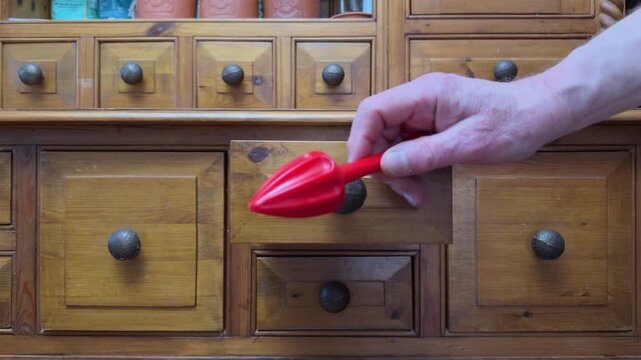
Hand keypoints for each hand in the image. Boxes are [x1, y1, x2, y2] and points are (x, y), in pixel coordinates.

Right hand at [347, 72, 568, 206]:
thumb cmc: (512, 123)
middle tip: (404, 190)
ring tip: (418, 194)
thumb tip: (386, 166)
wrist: (540, 114)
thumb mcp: (469, 144)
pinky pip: (408, 148)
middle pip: (379, 130)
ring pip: (392, 143)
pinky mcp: (431, 126)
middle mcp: (419, 100)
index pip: (374, 111)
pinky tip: (423, 186)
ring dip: (400, 171)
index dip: (360, 140)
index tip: (361, 170)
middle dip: (384, 164)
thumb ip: (425, 154)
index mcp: (425, 94)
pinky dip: (412, 169)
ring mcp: (425, 113)